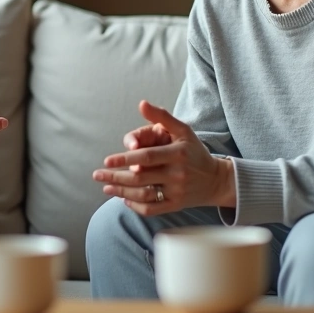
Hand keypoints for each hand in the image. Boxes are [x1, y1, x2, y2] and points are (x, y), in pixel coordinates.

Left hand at [92, 101, 234, 215]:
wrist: (216, 180)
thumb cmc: (194, 151)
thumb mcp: (183, 130)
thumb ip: (161, 117)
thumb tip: (141, 103)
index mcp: (177, 153)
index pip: (146, 157)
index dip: (125, 159)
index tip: (107, 160)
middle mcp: (177, 174)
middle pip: (141, 178)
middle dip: (116, 177)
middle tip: (98, 175)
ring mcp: (176, 192)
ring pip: (144, 195)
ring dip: (121, 192)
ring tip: (106, 187)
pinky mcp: (176, 205)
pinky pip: (152, 209)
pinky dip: (135, 205)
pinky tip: (124, 199)